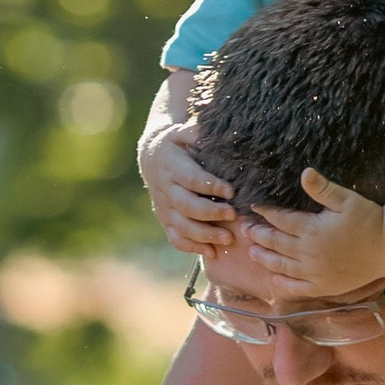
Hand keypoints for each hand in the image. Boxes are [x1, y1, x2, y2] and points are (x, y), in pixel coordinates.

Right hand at [138, 114, 247, 255]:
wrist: (152, 158)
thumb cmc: (177, 144)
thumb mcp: (184, 132)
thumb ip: (197, 133)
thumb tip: (216, 133)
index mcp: (172, 166)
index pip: (191, 178)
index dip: (210, 185)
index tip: (231, 190)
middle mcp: (166, 189)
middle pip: (186, 206)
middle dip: (210, 213)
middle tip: (233, 215)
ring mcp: (165, 208)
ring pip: (182, 226)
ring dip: (205, 235)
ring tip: (228, 239)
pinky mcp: (166, 220)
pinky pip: (176, 238)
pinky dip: (192, 247)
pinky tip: (211, 251)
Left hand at [242, 169, 384, 296]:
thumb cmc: (369, 219)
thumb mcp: (347, 199)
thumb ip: (323, 189)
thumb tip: (305, 172)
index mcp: (312, 229)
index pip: (280, 220)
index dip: (265, 213)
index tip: (254, 208)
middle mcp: (308, 253)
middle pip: (275, 243)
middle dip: (257, 235)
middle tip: (244, 229)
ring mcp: (314, 272)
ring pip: (281, 266)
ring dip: (264, 258)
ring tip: (252, 252)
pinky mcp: (323, 286)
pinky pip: (297, 288)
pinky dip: (283, 284)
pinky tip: (274, 280)